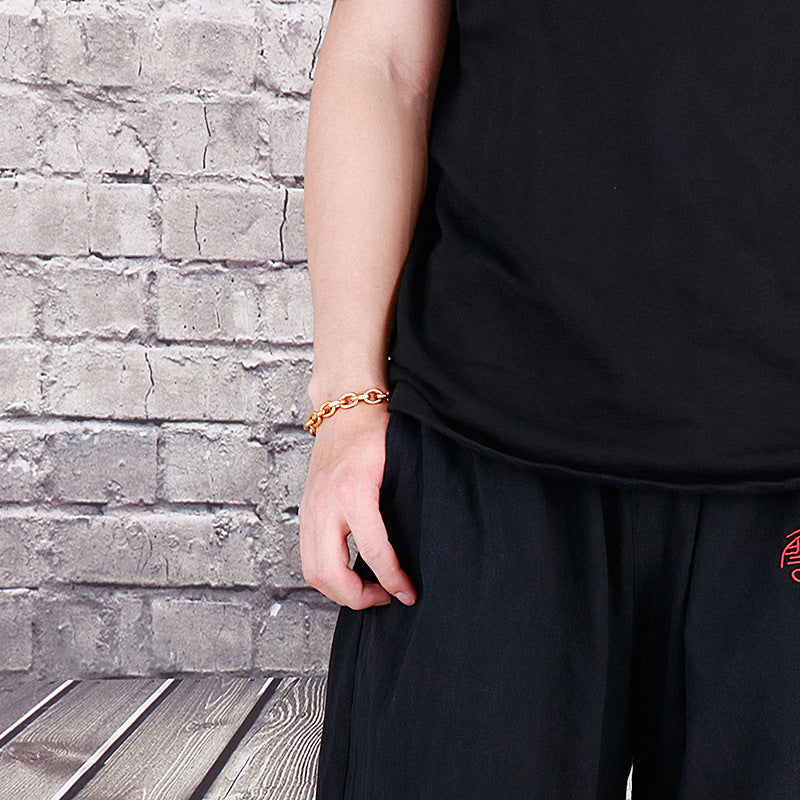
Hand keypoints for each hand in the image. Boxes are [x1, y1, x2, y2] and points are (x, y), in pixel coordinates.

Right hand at [298, 404, 417, 608]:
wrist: (344, 406)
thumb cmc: (375, 430)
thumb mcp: (396, 465)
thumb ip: (401, 504)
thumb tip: (419, 548)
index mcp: (353, 491)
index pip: (374, 551)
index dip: (393, 579)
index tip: (407, 592)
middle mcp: (326, 504)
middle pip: (330, 573)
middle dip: (358, 597)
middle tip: (385, 597)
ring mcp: (310, 508)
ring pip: (312, 570)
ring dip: (338, 591)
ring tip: (367, 590)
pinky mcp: (305, 510)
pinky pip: (308, 554)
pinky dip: (326, 573)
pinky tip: (348, 571)